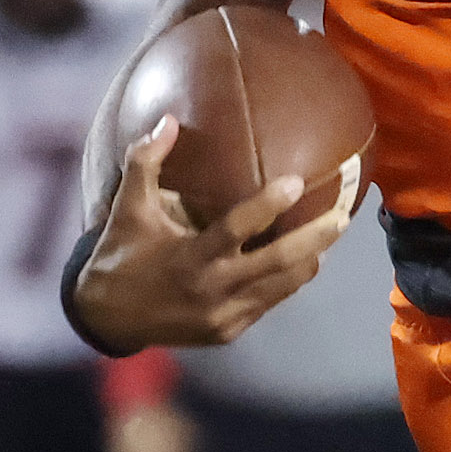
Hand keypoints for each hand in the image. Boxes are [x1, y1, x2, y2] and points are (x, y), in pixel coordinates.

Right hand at [66, 119, 346, 352]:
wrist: (107, 318)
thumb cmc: (121, 254)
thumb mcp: (127, 208)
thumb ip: (145, 162)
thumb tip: (168, 119)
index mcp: (190, 258)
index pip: (236, 229)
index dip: (267, 206)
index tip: (296, 182)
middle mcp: (212, 289)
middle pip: (276, 263)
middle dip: (314, 239)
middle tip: (343, 216)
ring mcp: (223, 316)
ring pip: (280, 287)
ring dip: (309, 262)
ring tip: (332, 236)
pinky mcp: (228, 332)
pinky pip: (267, 303)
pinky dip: (286, 282)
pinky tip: (303, 263)